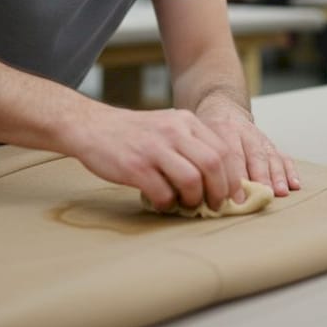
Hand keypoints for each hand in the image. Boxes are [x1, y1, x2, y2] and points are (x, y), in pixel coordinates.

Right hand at [67, 105, 238, 211]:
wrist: (92, 127)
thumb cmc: (134, 133)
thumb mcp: (168, 126)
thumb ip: (191, 144)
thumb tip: (219, 178)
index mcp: (185, 121)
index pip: (222, 149)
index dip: (232, 177)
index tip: (234, 195)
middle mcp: (173, 131)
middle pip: (213, 164)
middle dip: (220, 191)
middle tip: (216, 205)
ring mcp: (154, 148)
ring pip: (192, 179)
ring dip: (195, 199)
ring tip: (188, 205)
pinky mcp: (135, 166)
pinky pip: (163, 192)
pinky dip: (167, 204)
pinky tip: (162, 203)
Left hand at [195, 95, 300, 198]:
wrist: (221, 108)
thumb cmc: (206, 131)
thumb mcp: (197, 138)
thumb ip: (201, 159)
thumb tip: (201, 191)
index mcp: (222, 129)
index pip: (231, 154)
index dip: (236, 176)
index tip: (238, 199)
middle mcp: (243, 132)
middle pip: (254, 155)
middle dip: (260, 177)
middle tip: (263, 195)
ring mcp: (258, 137)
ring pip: (270, 155)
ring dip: (276, 175)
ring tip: (280, 192)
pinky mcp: (269, 143)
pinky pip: (282, 155)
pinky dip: (289, 170)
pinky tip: (294, 184)